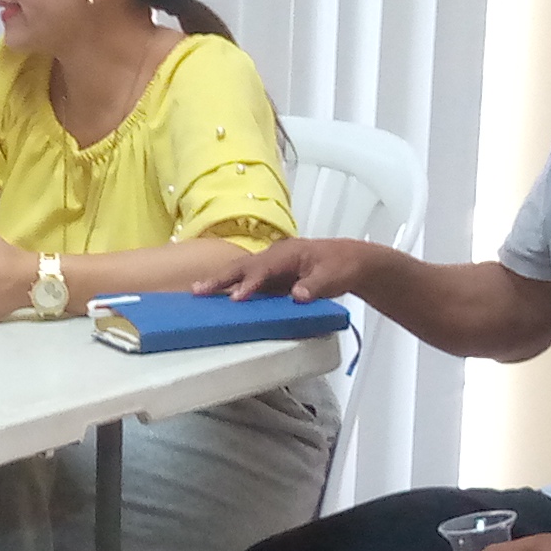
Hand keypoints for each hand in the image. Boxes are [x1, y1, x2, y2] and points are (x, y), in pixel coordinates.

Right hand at [192, 235, 371, 303]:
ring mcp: (273, 264)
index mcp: (288, 253)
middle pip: (244, 266)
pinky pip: (249, 279)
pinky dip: (232, 286)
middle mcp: (276, 255)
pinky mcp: (273, 275)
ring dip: (221, 281)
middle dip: (221, 278)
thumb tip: (297, 296)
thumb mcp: (332, 277)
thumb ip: (314, 286)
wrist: (352, 260)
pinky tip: (219, 296)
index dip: (249, 283)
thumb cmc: (342, 265)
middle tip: (198, 289)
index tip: (236, 297)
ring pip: (242, 271)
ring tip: (198, 291)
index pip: (264, 268)